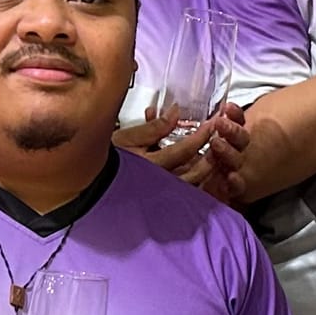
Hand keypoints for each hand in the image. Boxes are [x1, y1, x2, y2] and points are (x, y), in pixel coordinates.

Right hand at [114, 102, 250, 204]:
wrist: (92, 185)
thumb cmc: (108, 158)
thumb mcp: (127, 138)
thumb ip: (153, 127)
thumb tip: (175, 111)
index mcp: (151, 166)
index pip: (184, 151)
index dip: (202, 136)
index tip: (213, 124)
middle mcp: (159, 184)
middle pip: (195, 173)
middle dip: (213, 158)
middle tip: (223, 142)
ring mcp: (162, 196)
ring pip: (193, 186)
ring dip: (207, 171)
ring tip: (217, 156)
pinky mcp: (162, 202)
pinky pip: (186, 193)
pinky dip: (197, 182)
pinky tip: (204, 172)